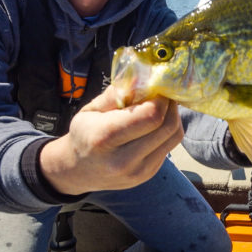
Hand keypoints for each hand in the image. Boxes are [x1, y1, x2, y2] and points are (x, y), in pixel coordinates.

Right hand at [39, 85, 183, 194]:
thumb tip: (141, 78)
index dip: (160, 98)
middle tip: (163, 94)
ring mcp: (138, 171)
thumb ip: (116, 93)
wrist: (78, 170)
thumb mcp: (90, 109)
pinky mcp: (148, 174)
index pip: (151, 115)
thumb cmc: (84, 134)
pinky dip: (167, 130)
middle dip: (170, 105)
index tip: (157, 87)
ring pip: (174, 136)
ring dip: (173, 116)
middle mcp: (122, 160)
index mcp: (104, 138)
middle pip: (167, 126)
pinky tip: (155, 124)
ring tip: (160, 107)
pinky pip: (170, 146)